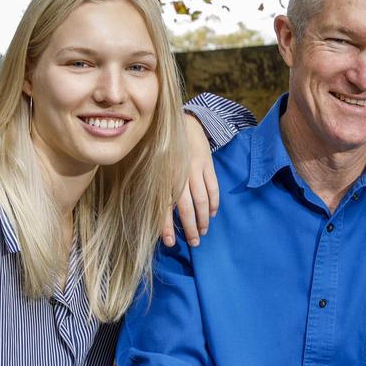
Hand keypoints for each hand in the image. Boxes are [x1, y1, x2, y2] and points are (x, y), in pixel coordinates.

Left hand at [161, 114, 218, 246]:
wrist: (181, 122)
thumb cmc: (162, 148)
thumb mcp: (152, 166)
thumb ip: (154, 187)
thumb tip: (152, 214)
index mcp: (161, 177)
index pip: (163, 207)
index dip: (166, 226)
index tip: (170, 243)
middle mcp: (177, 174)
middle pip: (186, 208)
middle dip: (190, 228)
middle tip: (194, 243)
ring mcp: (194, 169)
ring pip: (201, 200)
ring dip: (204, 219)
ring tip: (203, 232)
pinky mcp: (206, 164)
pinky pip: (212, 187)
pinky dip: (214, 203)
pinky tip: (212, 214)